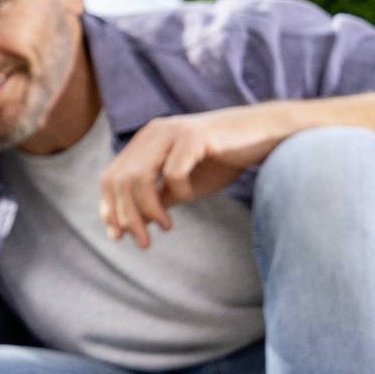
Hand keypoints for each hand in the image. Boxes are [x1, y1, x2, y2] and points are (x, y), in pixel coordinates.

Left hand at [98, 104, 299, 243]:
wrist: (266, 134)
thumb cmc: (225, 159)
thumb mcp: (185, 184)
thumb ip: (158, 198)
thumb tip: (133, 224)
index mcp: (146, 141)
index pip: (111, 177)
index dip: (109, 208)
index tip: (117, 236)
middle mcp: (153, 133)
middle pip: (119, 180)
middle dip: (126, 216)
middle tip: (143, 242)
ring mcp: (172, 131)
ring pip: (138, 177)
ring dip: (148, 209)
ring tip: (165, 227)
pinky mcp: (193, 136)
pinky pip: (173, 173)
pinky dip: (179, 192)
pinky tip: (192, 196)